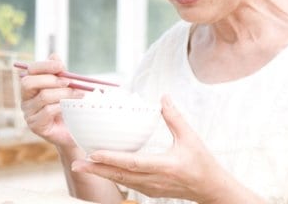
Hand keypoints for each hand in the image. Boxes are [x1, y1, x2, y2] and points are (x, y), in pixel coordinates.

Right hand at [20, 54, 84, 147]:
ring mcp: (28, 113)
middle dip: (51, 79)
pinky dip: (62, 106)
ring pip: (43, 96)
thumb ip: (59, 72)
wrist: (73, 132)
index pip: (30, 71)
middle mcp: (25, 99)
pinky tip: (71, 107)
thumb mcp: (65, 87)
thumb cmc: (68, 107)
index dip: (44, 65)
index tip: (61, 66)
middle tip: (69, 82)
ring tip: (78, 94)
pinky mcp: (35, 126)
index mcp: (31, 87)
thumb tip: (54, 56)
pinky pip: (48, 111)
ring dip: (63, 93)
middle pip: (29, 83)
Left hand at [70, 96, 257, 202]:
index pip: (134, 163)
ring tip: (81, 166)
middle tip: (76, 164)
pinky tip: (99, 169)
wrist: (211, 189)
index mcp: (165, 166)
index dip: (112, 158)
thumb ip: (175, 117)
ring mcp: (150, 188)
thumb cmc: (202, 163)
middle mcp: (154, 180)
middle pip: (120, 175)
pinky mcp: (149, 190)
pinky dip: (111, 176)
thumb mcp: (191, 138)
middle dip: (96, 170)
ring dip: (100, 174)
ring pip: (121, 181)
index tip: (94, 153)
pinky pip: (126, 183)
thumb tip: (163, 97)